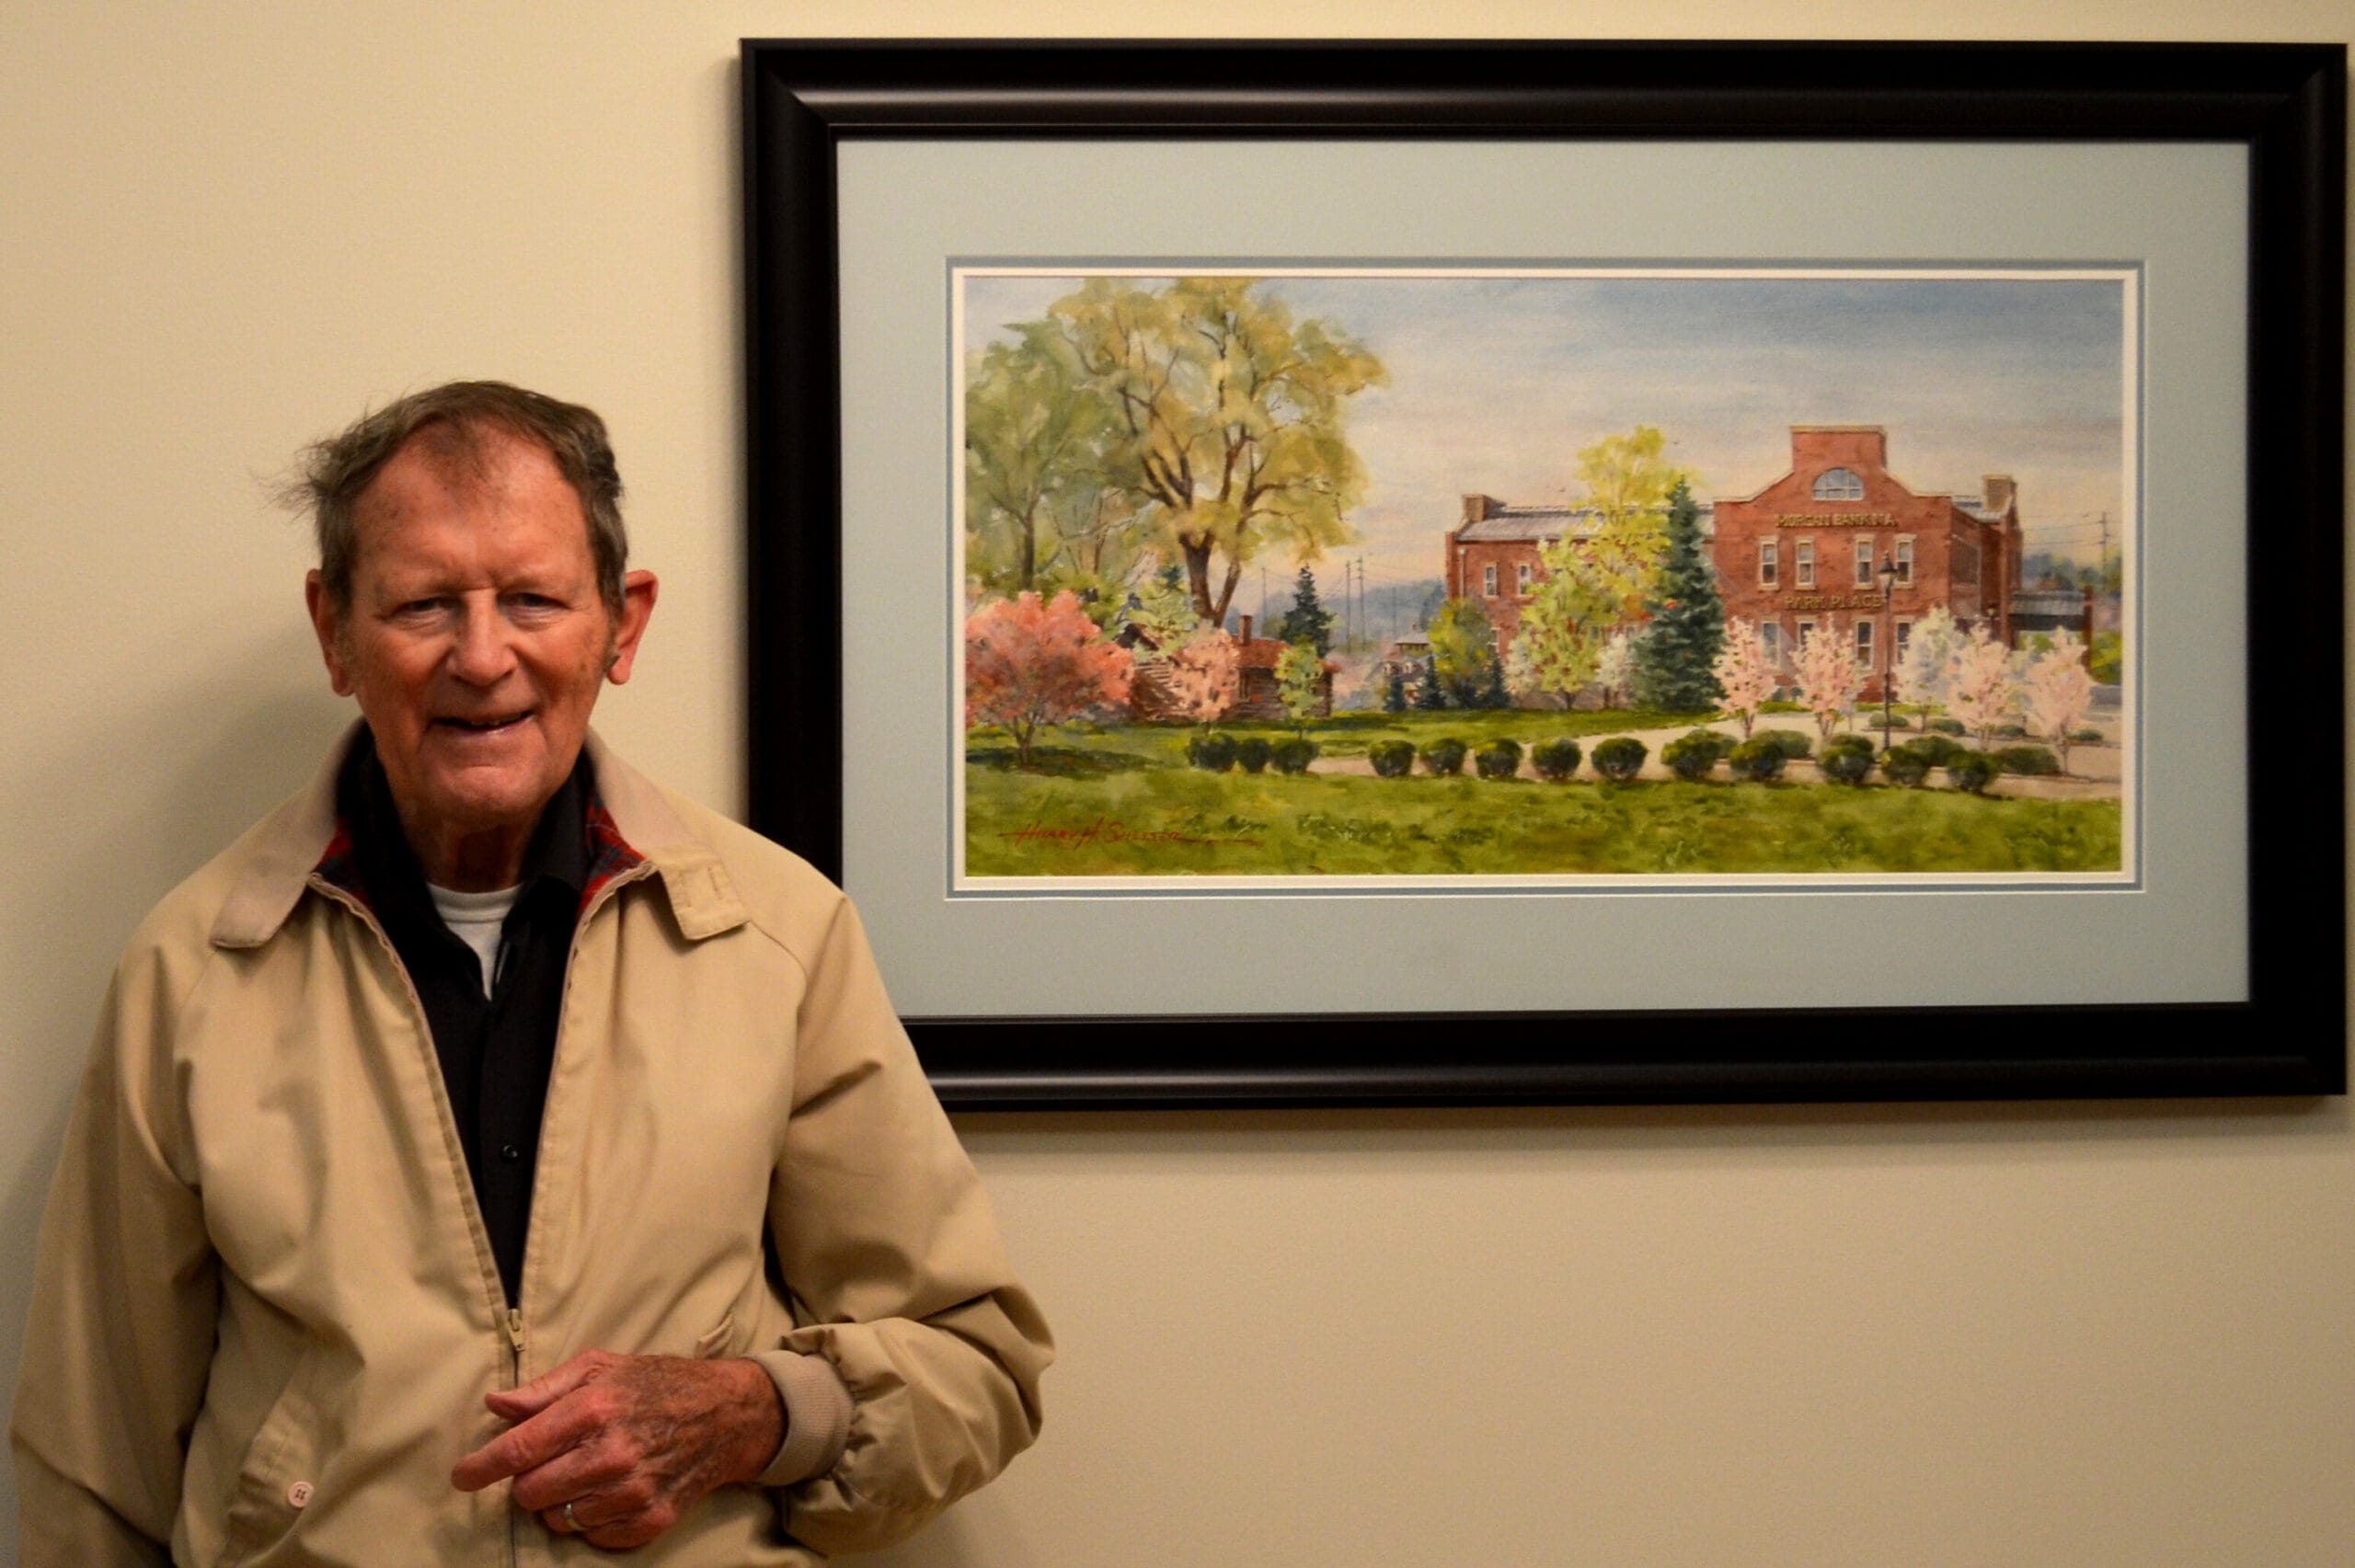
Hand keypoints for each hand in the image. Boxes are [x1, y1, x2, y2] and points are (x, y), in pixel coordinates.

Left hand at [450, 1351, 783, 1548]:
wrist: (725, 1414)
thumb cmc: (655, 1385)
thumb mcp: (599, 1367)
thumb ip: (543, 1389)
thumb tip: (495, 1406)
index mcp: (592, 1409)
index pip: (518, 1451)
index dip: (481, 1467)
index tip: (462, 1476)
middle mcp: (610, 1453)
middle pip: (531, 1493)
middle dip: (528, 1482)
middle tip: (548, 1463)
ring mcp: (632, 1491)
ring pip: (558, 1520)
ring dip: (559, 1502)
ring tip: (582, 1475)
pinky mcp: (650, 1519)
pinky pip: (592, 1537)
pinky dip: (590, 1521)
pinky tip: (605, 1494)